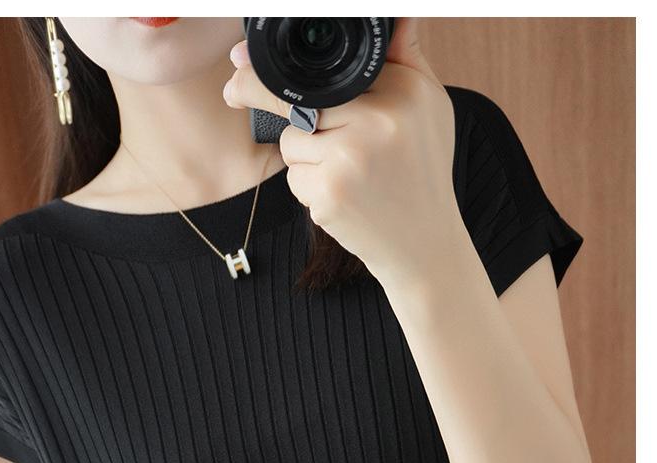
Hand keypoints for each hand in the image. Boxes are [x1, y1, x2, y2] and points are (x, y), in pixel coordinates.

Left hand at [223, 18, 464, 287]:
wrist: (423, 242)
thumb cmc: (421, 170)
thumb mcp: (427, 105)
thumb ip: (404, 56)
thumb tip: (394, 13)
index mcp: (400, 93)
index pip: (324, 70)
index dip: (274, 66)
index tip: (240, 59)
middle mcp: (374, 123)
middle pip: (294, 101)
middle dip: (259, 94)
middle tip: (232, 87)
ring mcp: (348, 162)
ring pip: (290, 142)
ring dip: (304, 154)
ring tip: (345, 169)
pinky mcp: (328, 196)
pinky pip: (295, 178)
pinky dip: (308, 186)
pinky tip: (341, 194)